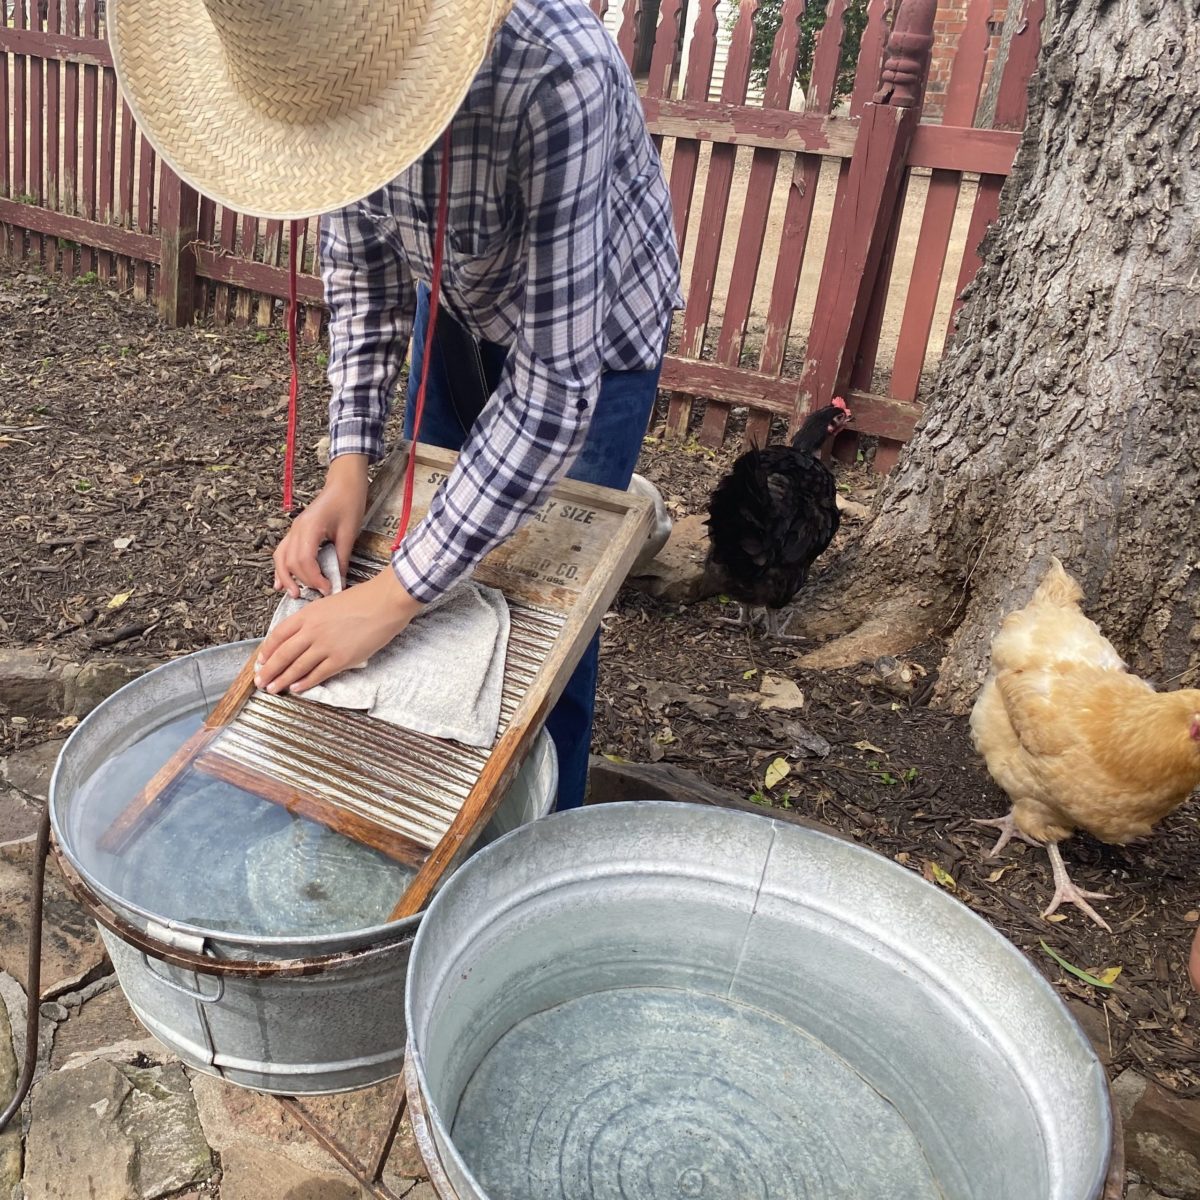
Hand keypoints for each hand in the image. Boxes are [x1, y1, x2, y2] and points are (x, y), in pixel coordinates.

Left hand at [255, 569, 423, 694]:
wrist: (385, 603)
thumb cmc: (363, 600)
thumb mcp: (330, 603)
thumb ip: (314, 619)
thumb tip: (305, 635)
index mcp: (308, 614)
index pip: (279, 635)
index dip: (267, 650)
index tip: (261, 660)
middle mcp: (312, 631)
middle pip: (283, 654)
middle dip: (269, 670)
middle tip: (260, 681)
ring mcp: (326, 646)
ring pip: (297, 667)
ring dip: (283, 680)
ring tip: (273, 688)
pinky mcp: (341, 659)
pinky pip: (318, 674)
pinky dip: (305, 683)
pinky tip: (297, 688)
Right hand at [273, 455, 369, 597]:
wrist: (344, 483)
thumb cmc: (348, 502)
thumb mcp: (349, 532)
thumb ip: (342, 557)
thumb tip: (339, 580)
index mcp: (309, 527)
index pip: (304, 560)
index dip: (314, 578)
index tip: (327, 589)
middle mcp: (297, 528)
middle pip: (290, 562)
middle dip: (302, 581)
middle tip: (315, 594)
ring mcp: (294, 529)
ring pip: (280, 557)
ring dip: (285, 576)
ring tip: (293, 593)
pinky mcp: (297, 530)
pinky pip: (283, 551)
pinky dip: (282, 566)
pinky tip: (282, 580)